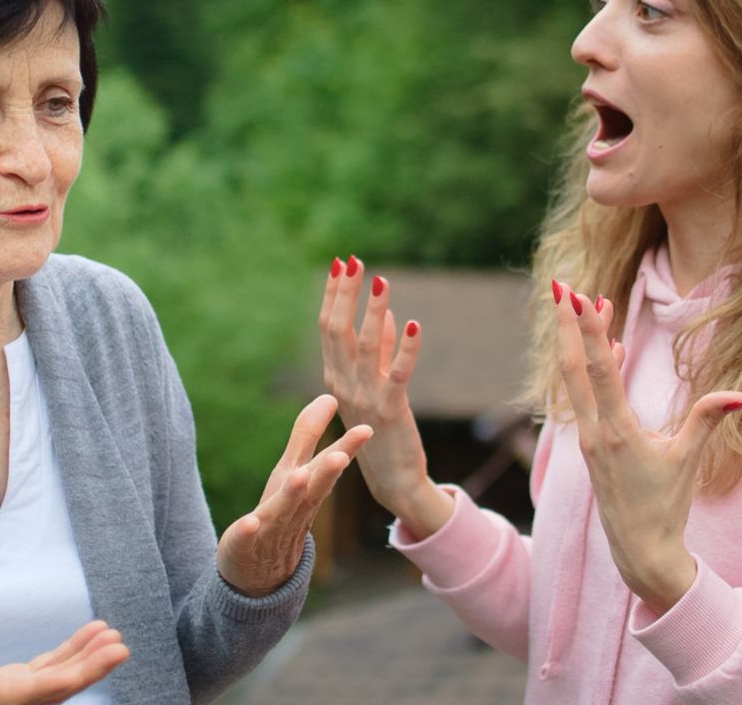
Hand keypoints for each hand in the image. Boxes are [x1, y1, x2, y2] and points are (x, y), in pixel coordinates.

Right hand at [0, 619, 127, 704]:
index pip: (36, 690)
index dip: (71, 675)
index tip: (102, 656)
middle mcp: (10, 703)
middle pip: (58, 688)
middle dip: (91, 668)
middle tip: (121, 646)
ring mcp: (17, 694)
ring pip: (61, 678)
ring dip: (88, 658)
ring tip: (115, 637)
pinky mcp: (19, 684)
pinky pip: (53, 669)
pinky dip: (74, 652)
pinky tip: (96, 632)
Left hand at [216, 394, 371, 595]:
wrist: (258, 572)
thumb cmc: (279, 514)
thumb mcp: (293, 471)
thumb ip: (308, 435)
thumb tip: (329, 396)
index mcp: (306, 490)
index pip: (328, 467)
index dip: (346, 448)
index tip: (367, 429)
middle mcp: (294, 509)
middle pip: (313, 490)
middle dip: (325, 473)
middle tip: (339, 455)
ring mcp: (270, 529)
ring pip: (283, 511)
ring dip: (292, 495)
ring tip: (299, 477)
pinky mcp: (243, 545)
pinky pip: (245, 538)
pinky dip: (248, 531)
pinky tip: (249, 522)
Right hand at [319, 255, 453, 538]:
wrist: (392, 481)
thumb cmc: (380, 433)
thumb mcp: (372, 388)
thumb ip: (379, 352)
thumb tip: (386, 315)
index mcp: (334, 378)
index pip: (328, 328)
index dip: (333, 295)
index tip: (340, 264)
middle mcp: (342, 385)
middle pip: (338, 331)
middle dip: (345, 293)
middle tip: (352, 260)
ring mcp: (364, 399)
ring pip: (364, 347)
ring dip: (373, 311)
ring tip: (381, 281)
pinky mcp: (390, 411)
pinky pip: (397, 375)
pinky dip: (404, 349)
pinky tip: (413, 325)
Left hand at [552, 280, 741, 615]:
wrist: (639, 550)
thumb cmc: (666, 507)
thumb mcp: (689, 461)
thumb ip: (708, 421)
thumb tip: (740, 396)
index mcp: (616, 432)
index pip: (598, 371)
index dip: (589, 331)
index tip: (582, 296)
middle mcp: (594, 431)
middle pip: (572, 366)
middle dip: (567, 324)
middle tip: (562, 284)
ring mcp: (587, 438)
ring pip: (574, 379)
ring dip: (576, 341)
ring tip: (581, 302)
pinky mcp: (590, 445)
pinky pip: (585, 397)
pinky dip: (592, 369)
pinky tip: (606, 350)